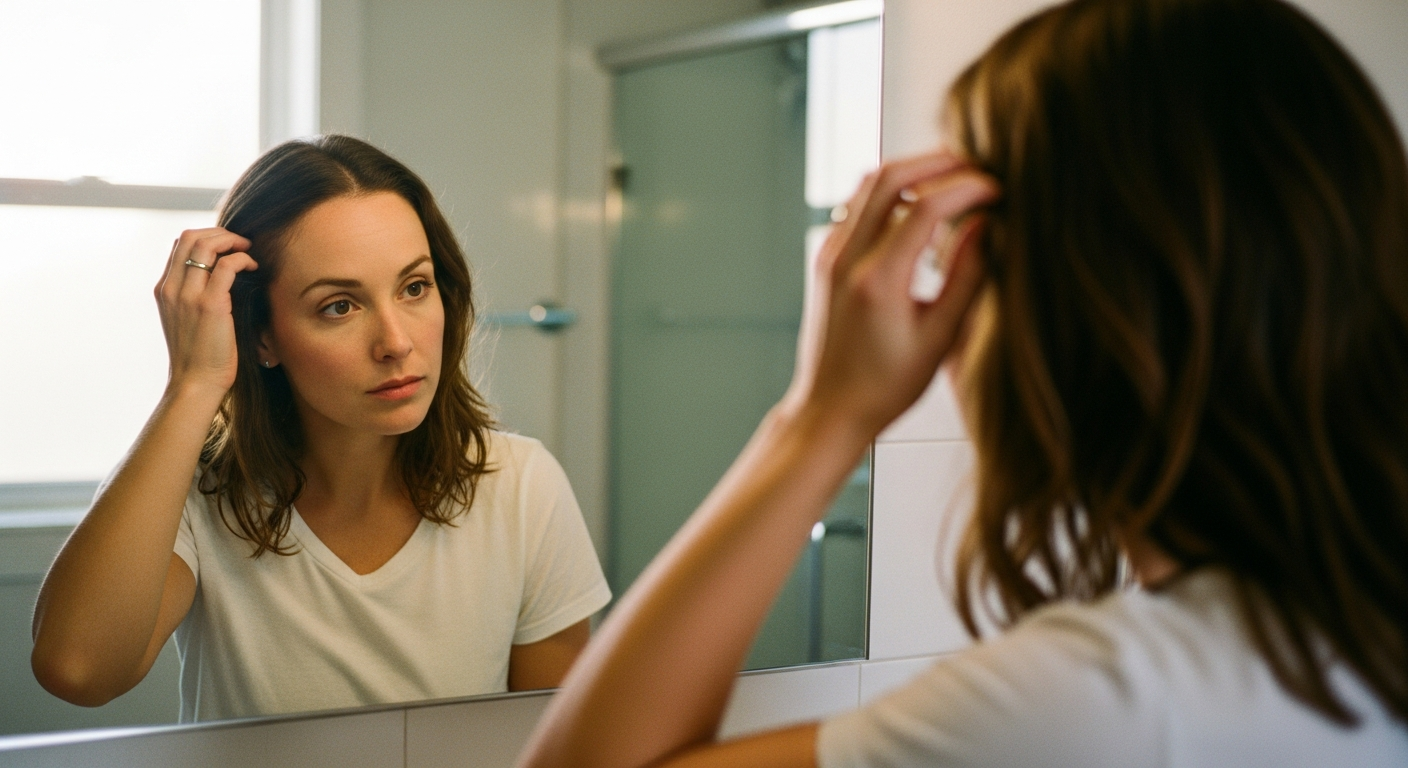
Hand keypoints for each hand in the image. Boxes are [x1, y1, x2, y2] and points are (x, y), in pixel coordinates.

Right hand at [153, 228, 257, 397]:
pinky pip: (227, 266)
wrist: (196, 383)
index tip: (229, 245)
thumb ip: (195, 296)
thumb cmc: (200, 356)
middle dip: (220, 232)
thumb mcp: (188, 320)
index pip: (180, 243)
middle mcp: (171, 288)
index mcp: (164, 289)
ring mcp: (188, 295)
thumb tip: (221, 275)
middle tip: (242, 242)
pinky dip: (243, 259)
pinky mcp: (210, 305)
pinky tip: (254, 267)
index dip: (207, 236)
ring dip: (232, 240)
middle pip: (190, 236)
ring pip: (206, 244)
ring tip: (249, 250)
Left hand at [782, 151, 998, 436]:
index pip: (926, 206)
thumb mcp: (939, 338)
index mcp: (877, 281)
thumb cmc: (884, 388)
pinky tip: (918, 201)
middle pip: (891, 177)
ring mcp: (830, 255)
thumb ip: (967, 278)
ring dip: (912, 170)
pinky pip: (856, 205)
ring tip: (952, 176)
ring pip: (868, 184)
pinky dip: (889, 190)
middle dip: (938, 162)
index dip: (968, 188)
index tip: (998, 189)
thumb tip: (987, 225)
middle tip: (977, 167)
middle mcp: (846, 259)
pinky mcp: (826, 259)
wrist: (829, 409)